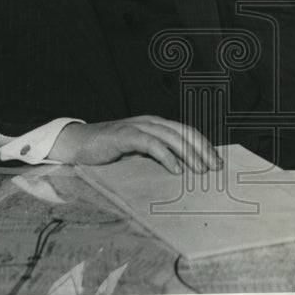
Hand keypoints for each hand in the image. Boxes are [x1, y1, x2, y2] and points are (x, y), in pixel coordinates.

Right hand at [47, 116, 222, 172]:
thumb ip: (156, 155)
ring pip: (171, 137)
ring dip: (189, 154)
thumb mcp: (138, 153)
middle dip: (203, 149)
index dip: (204, 145)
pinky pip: (150, 144)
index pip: (187, 132)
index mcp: (156, 125)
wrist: (77, 143)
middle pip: (184, 132)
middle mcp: (151, 122)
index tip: (218, 162)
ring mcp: (138, 127)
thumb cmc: (109, 150)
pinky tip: (176, 169)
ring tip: (201, 171)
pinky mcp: (124, 136)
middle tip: (216, 167)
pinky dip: (166, 156)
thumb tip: (182, 170)